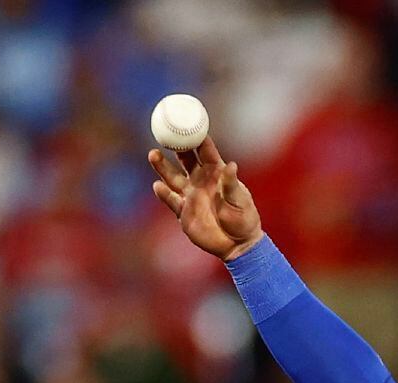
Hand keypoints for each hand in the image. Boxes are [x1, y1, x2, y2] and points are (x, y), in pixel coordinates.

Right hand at [150, 137, 262, 260]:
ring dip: (162, 166)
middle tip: (165, 133)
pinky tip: (158, 186)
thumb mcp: (241, 201)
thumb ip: (232, 185)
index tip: (188, 123)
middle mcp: (201, 181)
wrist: (237, 245)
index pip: (205, 151)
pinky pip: (170, 200)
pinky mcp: (184, 212)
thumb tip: (231, 165)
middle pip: (184, 159)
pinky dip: (163, 193)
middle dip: (175, 146)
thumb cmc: (244, 220)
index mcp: (216, 173)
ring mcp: (191, 195)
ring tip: (153, 154)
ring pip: (172, 177)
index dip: (197, 137)